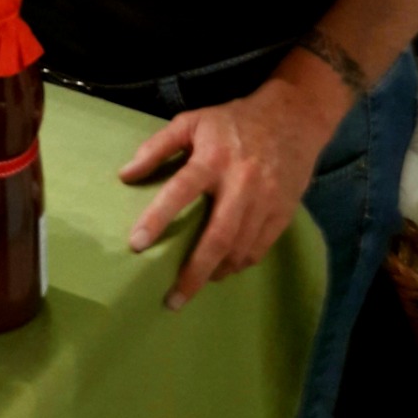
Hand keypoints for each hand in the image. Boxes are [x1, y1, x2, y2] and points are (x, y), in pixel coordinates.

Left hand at [119, 78, 333, 310]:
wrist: (293, 118)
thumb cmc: (234, 122)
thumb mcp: (192, 122)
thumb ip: (157, 146)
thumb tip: (125, 174)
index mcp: (213, 158)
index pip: (180, 190)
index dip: (158, 217)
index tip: (136, 244)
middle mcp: (241, 183)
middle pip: (216, 237)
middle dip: (193, 273)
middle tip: (172, 299)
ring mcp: (265, 201)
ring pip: (239, 250)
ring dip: (214, 273)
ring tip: (193, 286)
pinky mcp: (282, 214)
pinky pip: (258, 250)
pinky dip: (238, 264)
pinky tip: (222, 269)